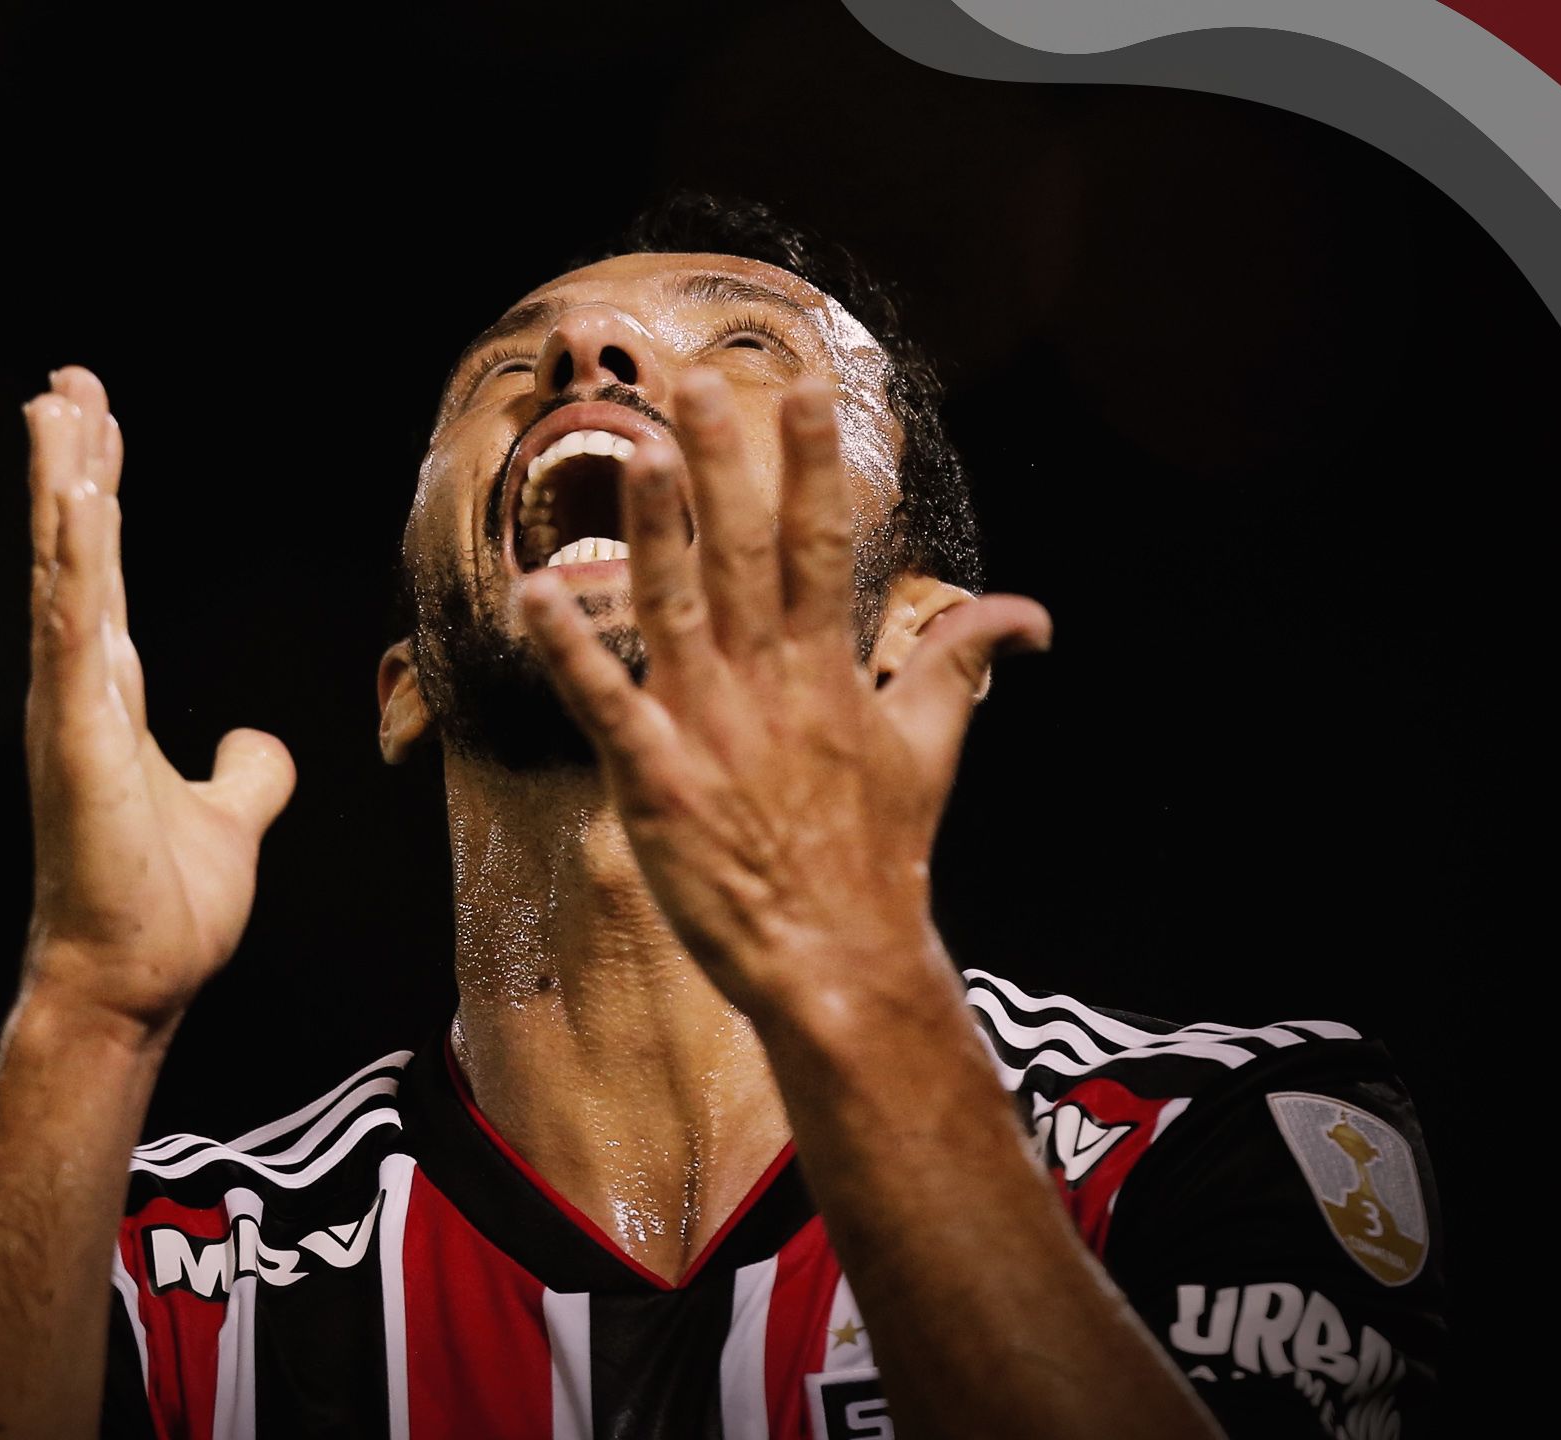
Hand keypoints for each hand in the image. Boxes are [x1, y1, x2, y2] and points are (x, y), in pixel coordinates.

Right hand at [18, 367, 295, 1039]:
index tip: (96, 425)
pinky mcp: (77, 739)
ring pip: (67, 573)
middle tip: (66, 381)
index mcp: (104, 701)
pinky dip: (75, 562)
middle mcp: (76, 692)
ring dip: (61, 487)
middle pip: (74, 554)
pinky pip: (75, 630)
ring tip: (58, 406)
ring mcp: (69, 711)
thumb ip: (244, 776)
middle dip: (71, 463)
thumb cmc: (160, 912)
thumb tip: (256, 743)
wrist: (129, 984)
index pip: (104, 576)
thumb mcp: (225, 823)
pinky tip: (75, 500)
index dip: (101, 499)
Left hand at [517, 371, 1049, 1019]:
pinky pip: (605, 705)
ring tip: (632, 450)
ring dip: (652, 530)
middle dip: (724, 466)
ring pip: (673, 609)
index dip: (813, 466)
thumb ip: (961, 664)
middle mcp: (768, 685)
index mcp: (828, 670)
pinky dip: (569, 652)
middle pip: (743, 555)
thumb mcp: (930, 748)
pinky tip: (531, 593)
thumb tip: (1029, 613)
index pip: (821, 546)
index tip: (806, 390)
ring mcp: (708, 731)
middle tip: (698, 381)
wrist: (840, 964)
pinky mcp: (655, 782)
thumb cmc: (876, 855)